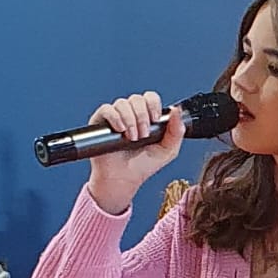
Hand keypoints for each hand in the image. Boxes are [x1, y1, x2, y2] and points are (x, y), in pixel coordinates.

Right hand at [84, 92, 185, 214]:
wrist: (124, 179)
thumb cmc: (143, 166)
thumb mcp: (168, 151)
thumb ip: (177, 132)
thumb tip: (177, 110)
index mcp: (146, 118)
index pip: (150, 98)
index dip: (153, 105)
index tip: (155, 120)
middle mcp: (130, 114)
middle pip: (137, 99)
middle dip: (142, 117)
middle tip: (143, 135)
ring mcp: (115, 117)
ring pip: (122, 103)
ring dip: (130, 120)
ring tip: (132, 138)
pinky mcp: (100, 122)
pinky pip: (107, 109)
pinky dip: (116, 118)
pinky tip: (121, 131)